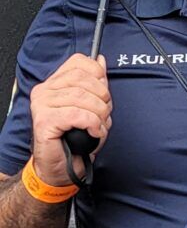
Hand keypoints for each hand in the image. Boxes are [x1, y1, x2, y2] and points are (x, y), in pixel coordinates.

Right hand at [29, 54, 111, 184]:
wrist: (60, 168)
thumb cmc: (75, 139)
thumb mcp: (91, 107)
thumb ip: (95, 84)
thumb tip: (100, 59)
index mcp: (54, 83)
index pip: (79, 62)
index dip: (99, 75)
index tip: (104, 93)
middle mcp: (45, 90)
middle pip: (84, 80)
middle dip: (103, 98)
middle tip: (103, 115)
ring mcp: (42, 105)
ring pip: (83, 98)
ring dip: (100, 115)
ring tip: (98, 126)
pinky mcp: (44, 121)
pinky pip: (78, 115)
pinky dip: (92, 124)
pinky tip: (93, 132)